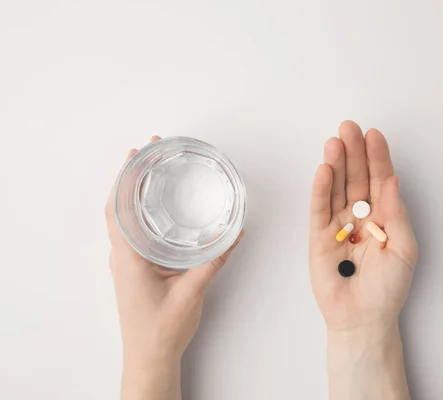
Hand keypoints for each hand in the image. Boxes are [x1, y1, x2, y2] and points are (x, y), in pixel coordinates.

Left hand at [105, 136, 242, 399]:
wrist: (150, 358)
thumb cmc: (161, 330)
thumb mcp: (192, 292)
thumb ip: (214, 260)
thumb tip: (234, 233)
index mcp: (129, 257)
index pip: (117, 209)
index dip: (124, 178)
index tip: (135, 155)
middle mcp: (123, 256)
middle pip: (120, 207)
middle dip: (133, 177)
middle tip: (150, 153)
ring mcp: (128, 262)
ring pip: (127, 219)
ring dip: (136, 193)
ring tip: (154, 172)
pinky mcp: (137, 269)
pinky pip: (137, 233)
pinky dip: (144, 213)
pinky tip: (160, 208)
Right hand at [309, 121, 417, 399]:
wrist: (364, 317)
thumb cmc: (388, 288)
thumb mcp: (404, 248)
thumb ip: (397, 213)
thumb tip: (392, 180)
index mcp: (383, 216)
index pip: (379, 180)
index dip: (377, 157)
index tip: (374, 135)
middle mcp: (360, 216)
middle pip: (355, 178)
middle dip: (353, 152)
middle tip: (349, 127)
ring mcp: (338, 225)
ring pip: (335, 188)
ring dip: (335, 164)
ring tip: (334, 142)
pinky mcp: (318, 237)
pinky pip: (319, 209)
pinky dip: (320, 189)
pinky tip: (322, 170)